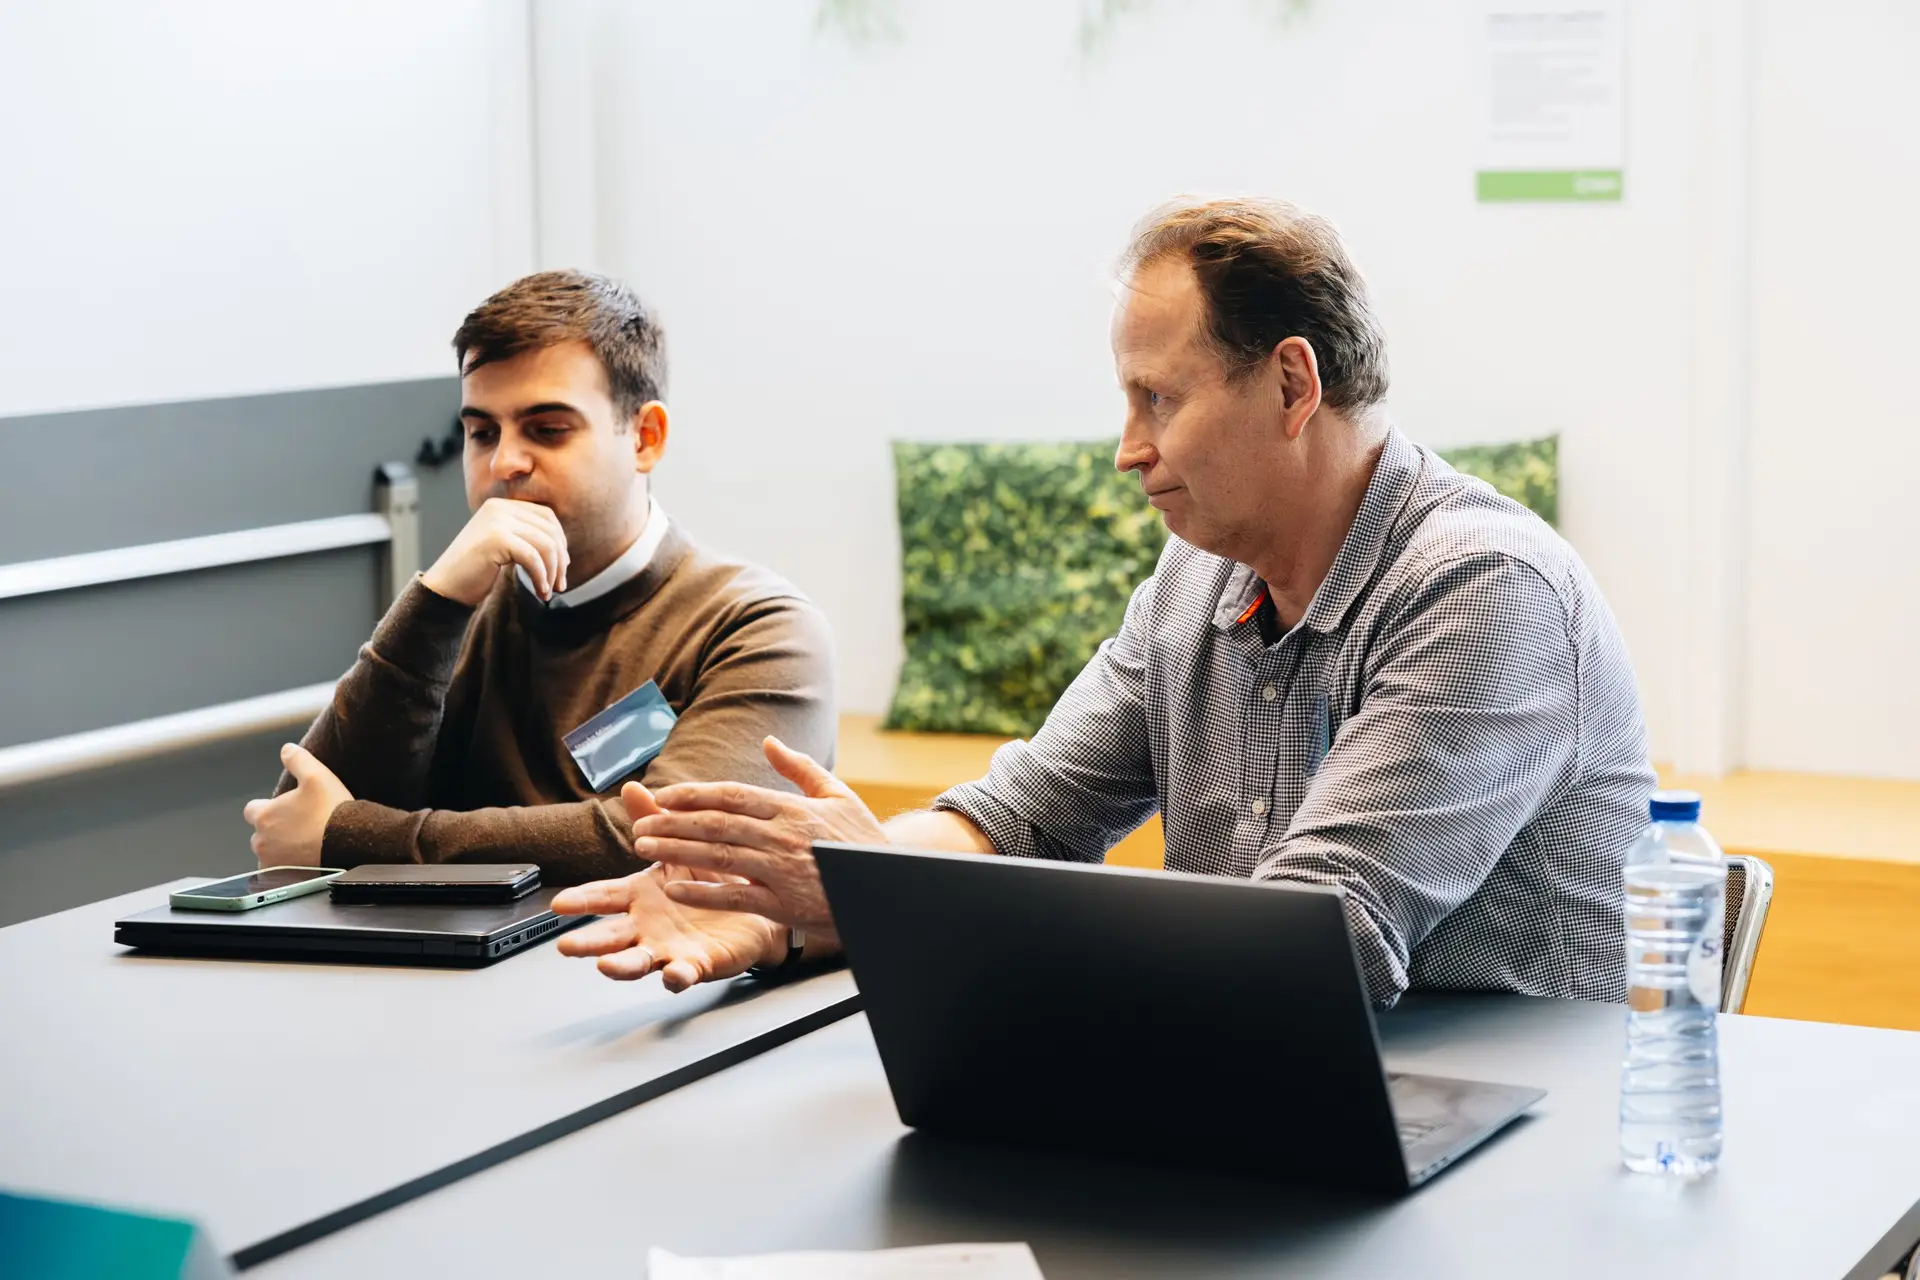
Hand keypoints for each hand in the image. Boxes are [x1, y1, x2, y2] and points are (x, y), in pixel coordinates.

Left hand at [243, 743, 351, 866]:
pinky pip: (280, 872)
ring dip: (282, 849)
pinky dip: (290, 867)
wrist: (349, 845)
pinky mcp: (285, 878)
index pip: (251, 810)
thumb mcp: (317, 775)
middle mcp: (262, 841)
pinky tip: (307, 858)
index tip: (285, 808)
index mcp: (264, 815)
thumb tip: (286, 749)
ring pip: (270, 854)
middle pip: (261, 833)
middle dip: (275, 829)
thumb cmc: (331, 811)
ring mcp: (272, 862)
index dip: (267, 807)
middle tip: (301, 825)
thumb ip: (298, 759)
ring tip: (306, 843)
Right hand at [420, 497, 569, 604]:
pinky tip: (540, 592)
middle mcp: (500, 508)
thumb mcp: (504, 547)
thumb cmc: (476, 571)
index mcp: (502, 505)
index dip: (560, 542)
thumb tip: (563, 551)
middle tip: (560, 585)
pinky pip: (533, 557)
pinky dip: (541, 577)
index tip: (562, 568)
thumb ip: (526, 538)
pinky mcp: (496, 539)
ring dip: (552, 572)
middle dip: (560, 560)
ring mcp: (497, 521)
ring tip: (548, 591)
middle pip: (549, 530)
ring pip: (545, 544)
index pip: (546, 516)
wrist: (445, 587)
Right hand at [552, 811, 783, 991]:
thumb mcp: (679, 846)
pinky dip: (677, 976)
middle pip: (611, 936)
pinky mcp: (696, 964)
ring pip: (638, 961)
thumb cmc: (708, 879)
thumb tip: (631, 787)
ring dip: (622, 966)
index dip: (582, 900)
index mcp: (640, 896)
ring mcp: (668, 948)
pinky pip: (684, 973)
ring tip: (606, 967)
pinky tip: (673, 975)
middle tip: (566, 946)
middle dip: (589, 942)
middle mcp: (646, 926)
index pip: (604, 897)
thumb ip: (655, 819)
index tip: (559, 904)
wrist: (753, 907)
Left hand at [628, 737, 887, 945]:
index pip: (733, 795)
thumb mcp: (838, 795)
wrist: (891, 886)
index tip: (663, 795)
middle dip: (673, 822)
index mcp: (793, 808)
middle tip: (639, 824)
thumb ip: (799, 768)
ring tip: (644, 847)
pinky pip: (736, 896)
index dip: (694, 794)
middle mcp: (784, 835)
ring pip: (720, 855)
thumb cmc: (862, 841)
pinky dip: (703, 892)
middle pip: (717, 823)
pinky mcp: (785, 904)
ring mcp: (783, 870)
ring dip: (677, 850)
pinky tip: (675, 888)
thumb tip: (769, 742)